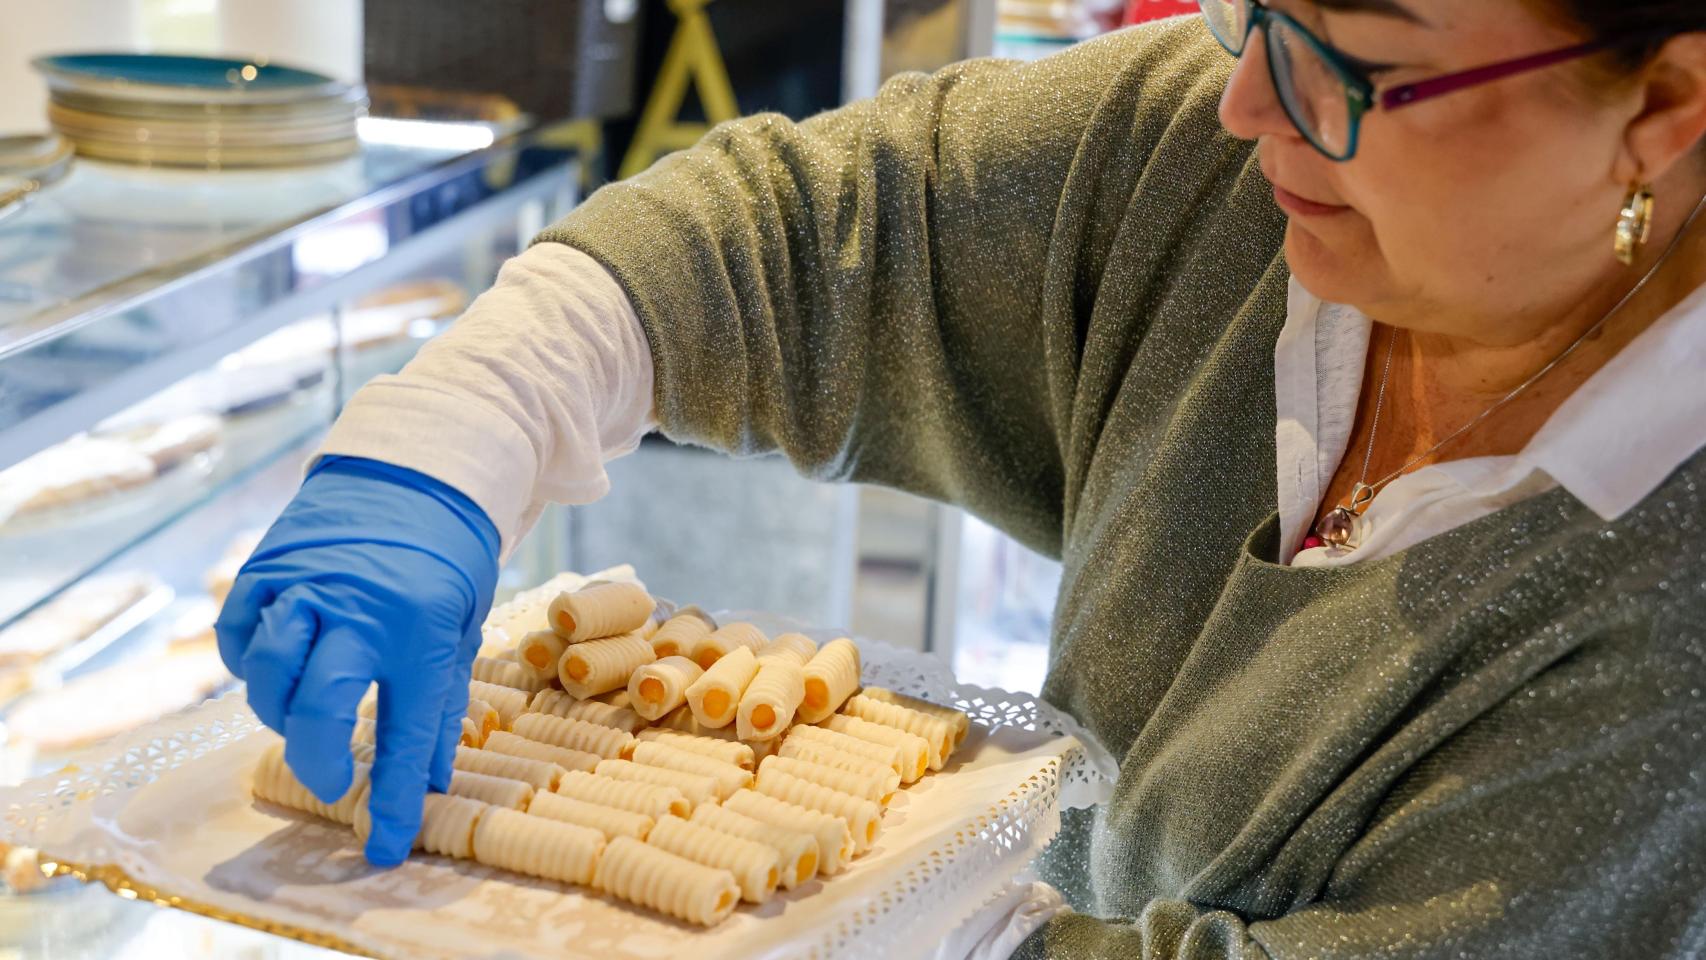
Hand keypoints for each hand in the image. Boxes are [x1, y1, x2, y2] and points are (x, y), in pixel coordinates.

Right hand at [216, 456, 498, 864]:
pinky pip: (236, 637)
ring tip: (306, 714)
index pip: (408, 734)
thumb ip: (441, 700)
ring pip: (269, 674)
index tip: (385, 847)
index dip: (396, 800)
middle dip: (321, 759)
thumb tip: (432, 780)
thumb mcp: (464, 625)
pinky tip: (276, 667)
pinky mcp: (264, 568)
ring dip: (280, 711)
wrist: (414, 466)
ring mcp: (305, 587)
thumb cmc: (447, 556)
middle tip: (334, 779)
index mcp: (422, 629)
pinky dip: (248, 665)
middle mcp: (359, 610)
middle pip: (321, 706)